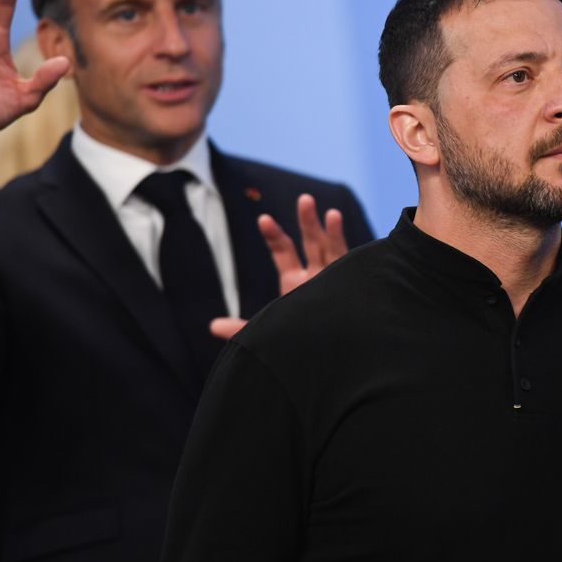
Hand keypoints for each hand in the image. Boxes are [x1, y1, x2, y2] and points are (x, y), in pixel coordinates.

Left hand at [206, 195, 348, 340]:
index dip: (274, 235)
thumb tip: (212, 326)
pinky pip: (349, 260)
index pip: (284, 252)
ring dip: (329, 229)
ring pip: (332, 248)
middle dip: (307, 221)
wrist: (328, 363)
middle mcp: (316, 277)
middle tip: (304, 198)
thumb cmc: (298, 346)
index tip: (263, 219)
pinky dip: (342, 240)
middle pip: (311, 242)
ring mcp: (335, 280)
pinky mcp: (350, 287)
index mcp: (294, 284)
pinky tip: (340, 223)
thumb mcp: (267, 333)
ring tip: (330, 212)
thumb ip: (241, 328)